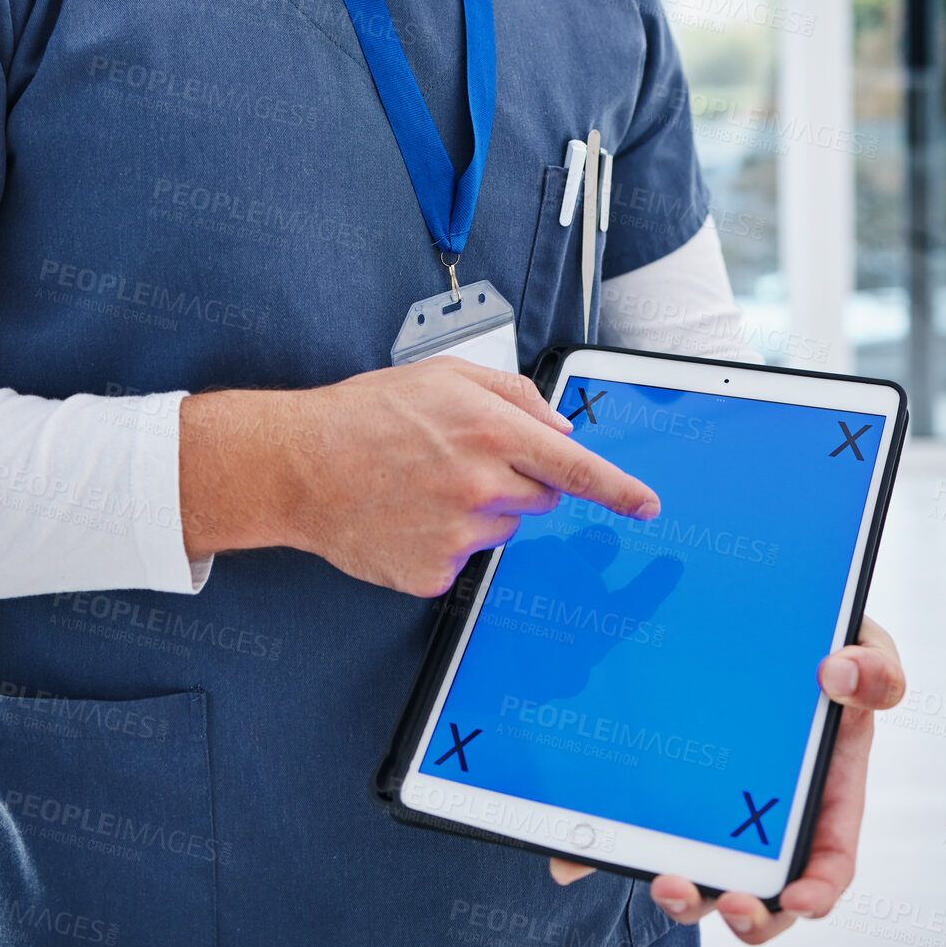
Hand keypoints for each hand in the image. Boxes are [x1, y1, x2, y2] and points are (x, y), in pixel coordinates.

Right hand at [179, 360, 659, 594]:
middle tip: (466, 462)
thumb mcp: (443, 375)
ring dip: (481, 509)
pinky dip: (444, 540)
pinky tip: (408, 515)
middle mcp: (481, 485)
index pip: (576, 466)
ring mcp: (458, 533)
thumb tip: (557, 423)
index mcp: (490, 431)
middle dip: (521, 481)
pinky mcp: (433, 571)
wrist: (299, 464)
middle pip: (542, 497)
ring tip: (425, 485)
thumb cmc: (365, 415)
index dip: (619, 489)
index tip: (647, 504)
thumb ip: (512, 395)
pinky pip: (464, 558)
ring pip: (504, 527)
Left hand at [549, 616, 905, 942]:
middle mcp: (769, 812)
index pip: (829, 862)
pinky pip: (640, 829)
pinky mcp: (665, 789)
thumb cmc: (823, 643)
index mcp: (826, 792)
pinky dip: (609, 850)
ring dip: (684, 893)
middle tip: (724, 900)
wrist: (758, 617)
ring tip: (664, 880)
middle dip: (745, 912)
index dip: (816, 890)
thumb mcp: (863, 644)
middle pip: (762, 891)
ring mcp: (715, 805)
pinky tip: (574, 855)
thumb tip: (840, 675)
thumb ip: (874, 665)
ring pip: (701, 871)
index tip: (796, 898)